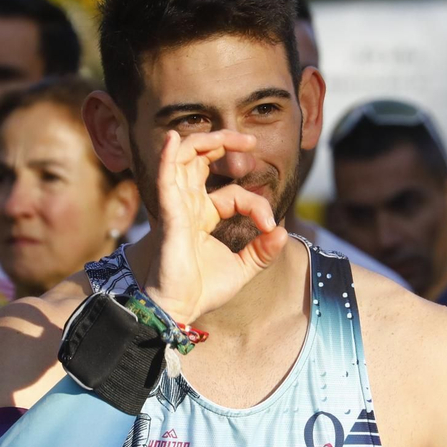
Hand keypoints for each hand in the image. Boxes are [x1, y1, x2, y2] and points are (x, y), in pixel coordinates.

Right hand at [144, 129, 287, 324]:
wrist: (181, 309)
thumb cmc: (203, 289)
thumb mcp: (244, 268)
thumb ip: (263, 250)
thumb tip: (282, 231)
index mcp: (202, 214)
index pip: (233, 193)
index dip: (255, 203)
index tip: (268, 225)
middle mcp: (188, 205)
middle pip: (199, 158)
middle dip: (223, 142)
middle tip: (250, 141)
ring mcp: (176, 207)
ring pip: (182, 159)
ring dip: (205, 141)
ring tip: (232, 137)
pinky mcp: (168, 215)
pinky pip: (164, 179)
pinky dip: (166, 157)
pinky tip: (171, 140)